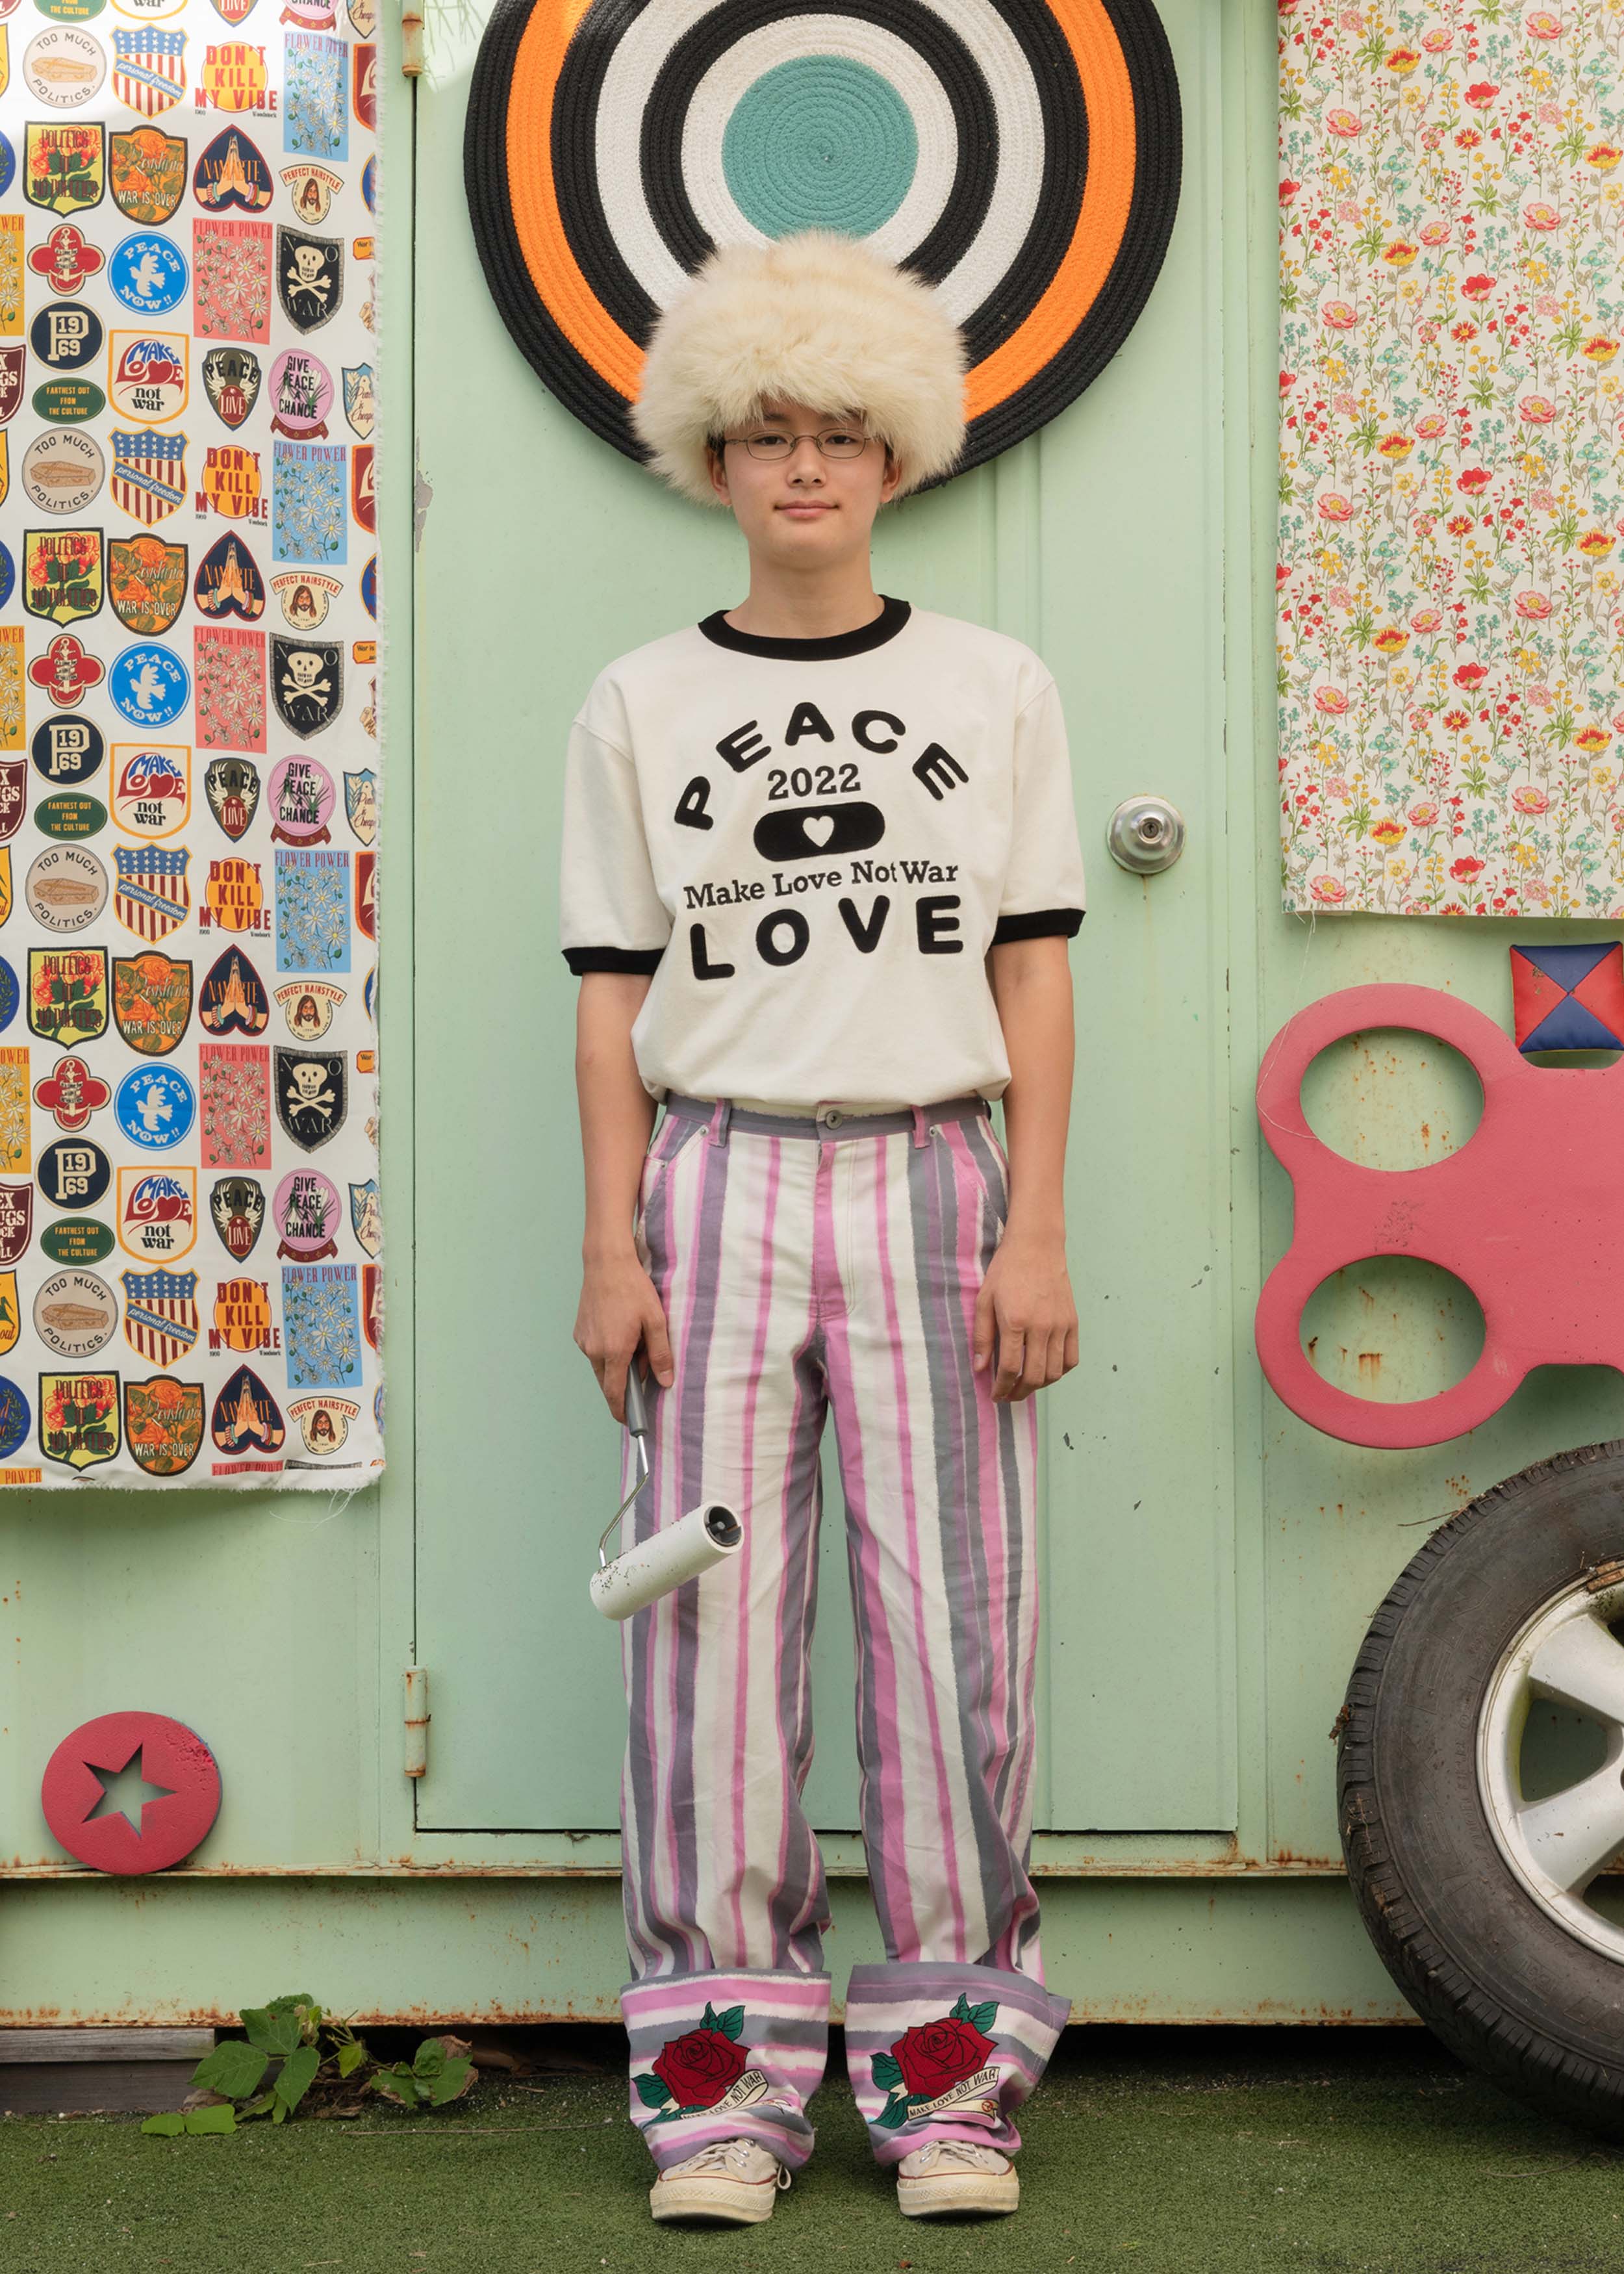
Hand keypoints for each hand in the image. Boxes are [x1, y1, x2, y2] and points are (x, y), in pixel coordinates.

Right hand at [574, 1247, 675, 1423]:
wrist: (605, 1262)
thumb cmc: (634, 1289)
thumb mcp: (655, 1321)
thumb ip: (660, 1354)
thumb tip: (665, 1383)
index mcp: (614, 1351)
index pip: (615, 1393)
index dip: (622, 1411)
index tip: (629, 1422)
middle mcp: (594, 1350)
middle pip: (608, 1382)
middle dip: (624, 1386)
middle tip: (644, 1373)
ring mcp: (584, 1341)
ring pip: (601, 1367)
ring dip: (617, 1366)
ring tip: (635, 1345)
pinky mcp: (579, 1332)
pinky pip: (594, 1352)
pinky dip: (608, 1352)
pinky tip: (621, 1333)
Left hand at [973, 1228, 1078, 1401]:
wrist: (1037, 1246)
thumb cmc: (1006, 1271)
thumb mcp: (984, 1300)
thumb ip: (982, 1337)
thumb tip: (980, 1369)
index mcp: (1015, 1321)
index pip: (1010, 1369)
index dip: (1001, 1388)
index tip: (995, 1395)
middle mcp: (1041, 1327)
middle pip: (1034, 1376)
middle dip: (1019, 1393)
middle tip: (1008, 1395)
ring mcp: (1060, 1325)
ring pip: (1054, 1372)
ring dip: (1038, 1386)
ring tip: (1024, 1385)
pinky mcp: (1073, 1322)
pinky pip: (1071, 1359)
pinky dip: (1059, 1372)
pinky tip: (1045, 1371)